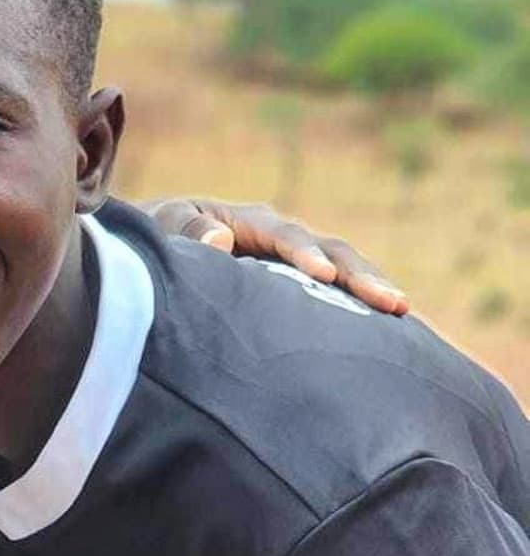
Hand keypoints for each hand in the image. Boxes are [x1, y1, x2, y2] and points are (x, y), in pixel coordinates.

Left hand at [142, 196, 407, 314]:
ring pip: (342, 273)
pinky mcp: (298, 291)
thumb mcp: (161, 229)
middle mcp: (280, 239)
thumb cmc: (155, 241)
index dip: (304, 252)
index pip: (284, 234)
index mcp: (247, 221)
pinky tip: (391, 333)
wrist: (153, 255)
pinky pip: (334, 298)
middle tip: (391, 302)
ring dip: (371, 290)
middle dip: (360, 275)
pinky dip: (360, 312)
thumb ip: (185, 231)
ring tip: (402, 312)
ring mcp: (294, 265)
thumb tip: (220, 240)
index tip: (322, 274)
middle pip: (330, 251)